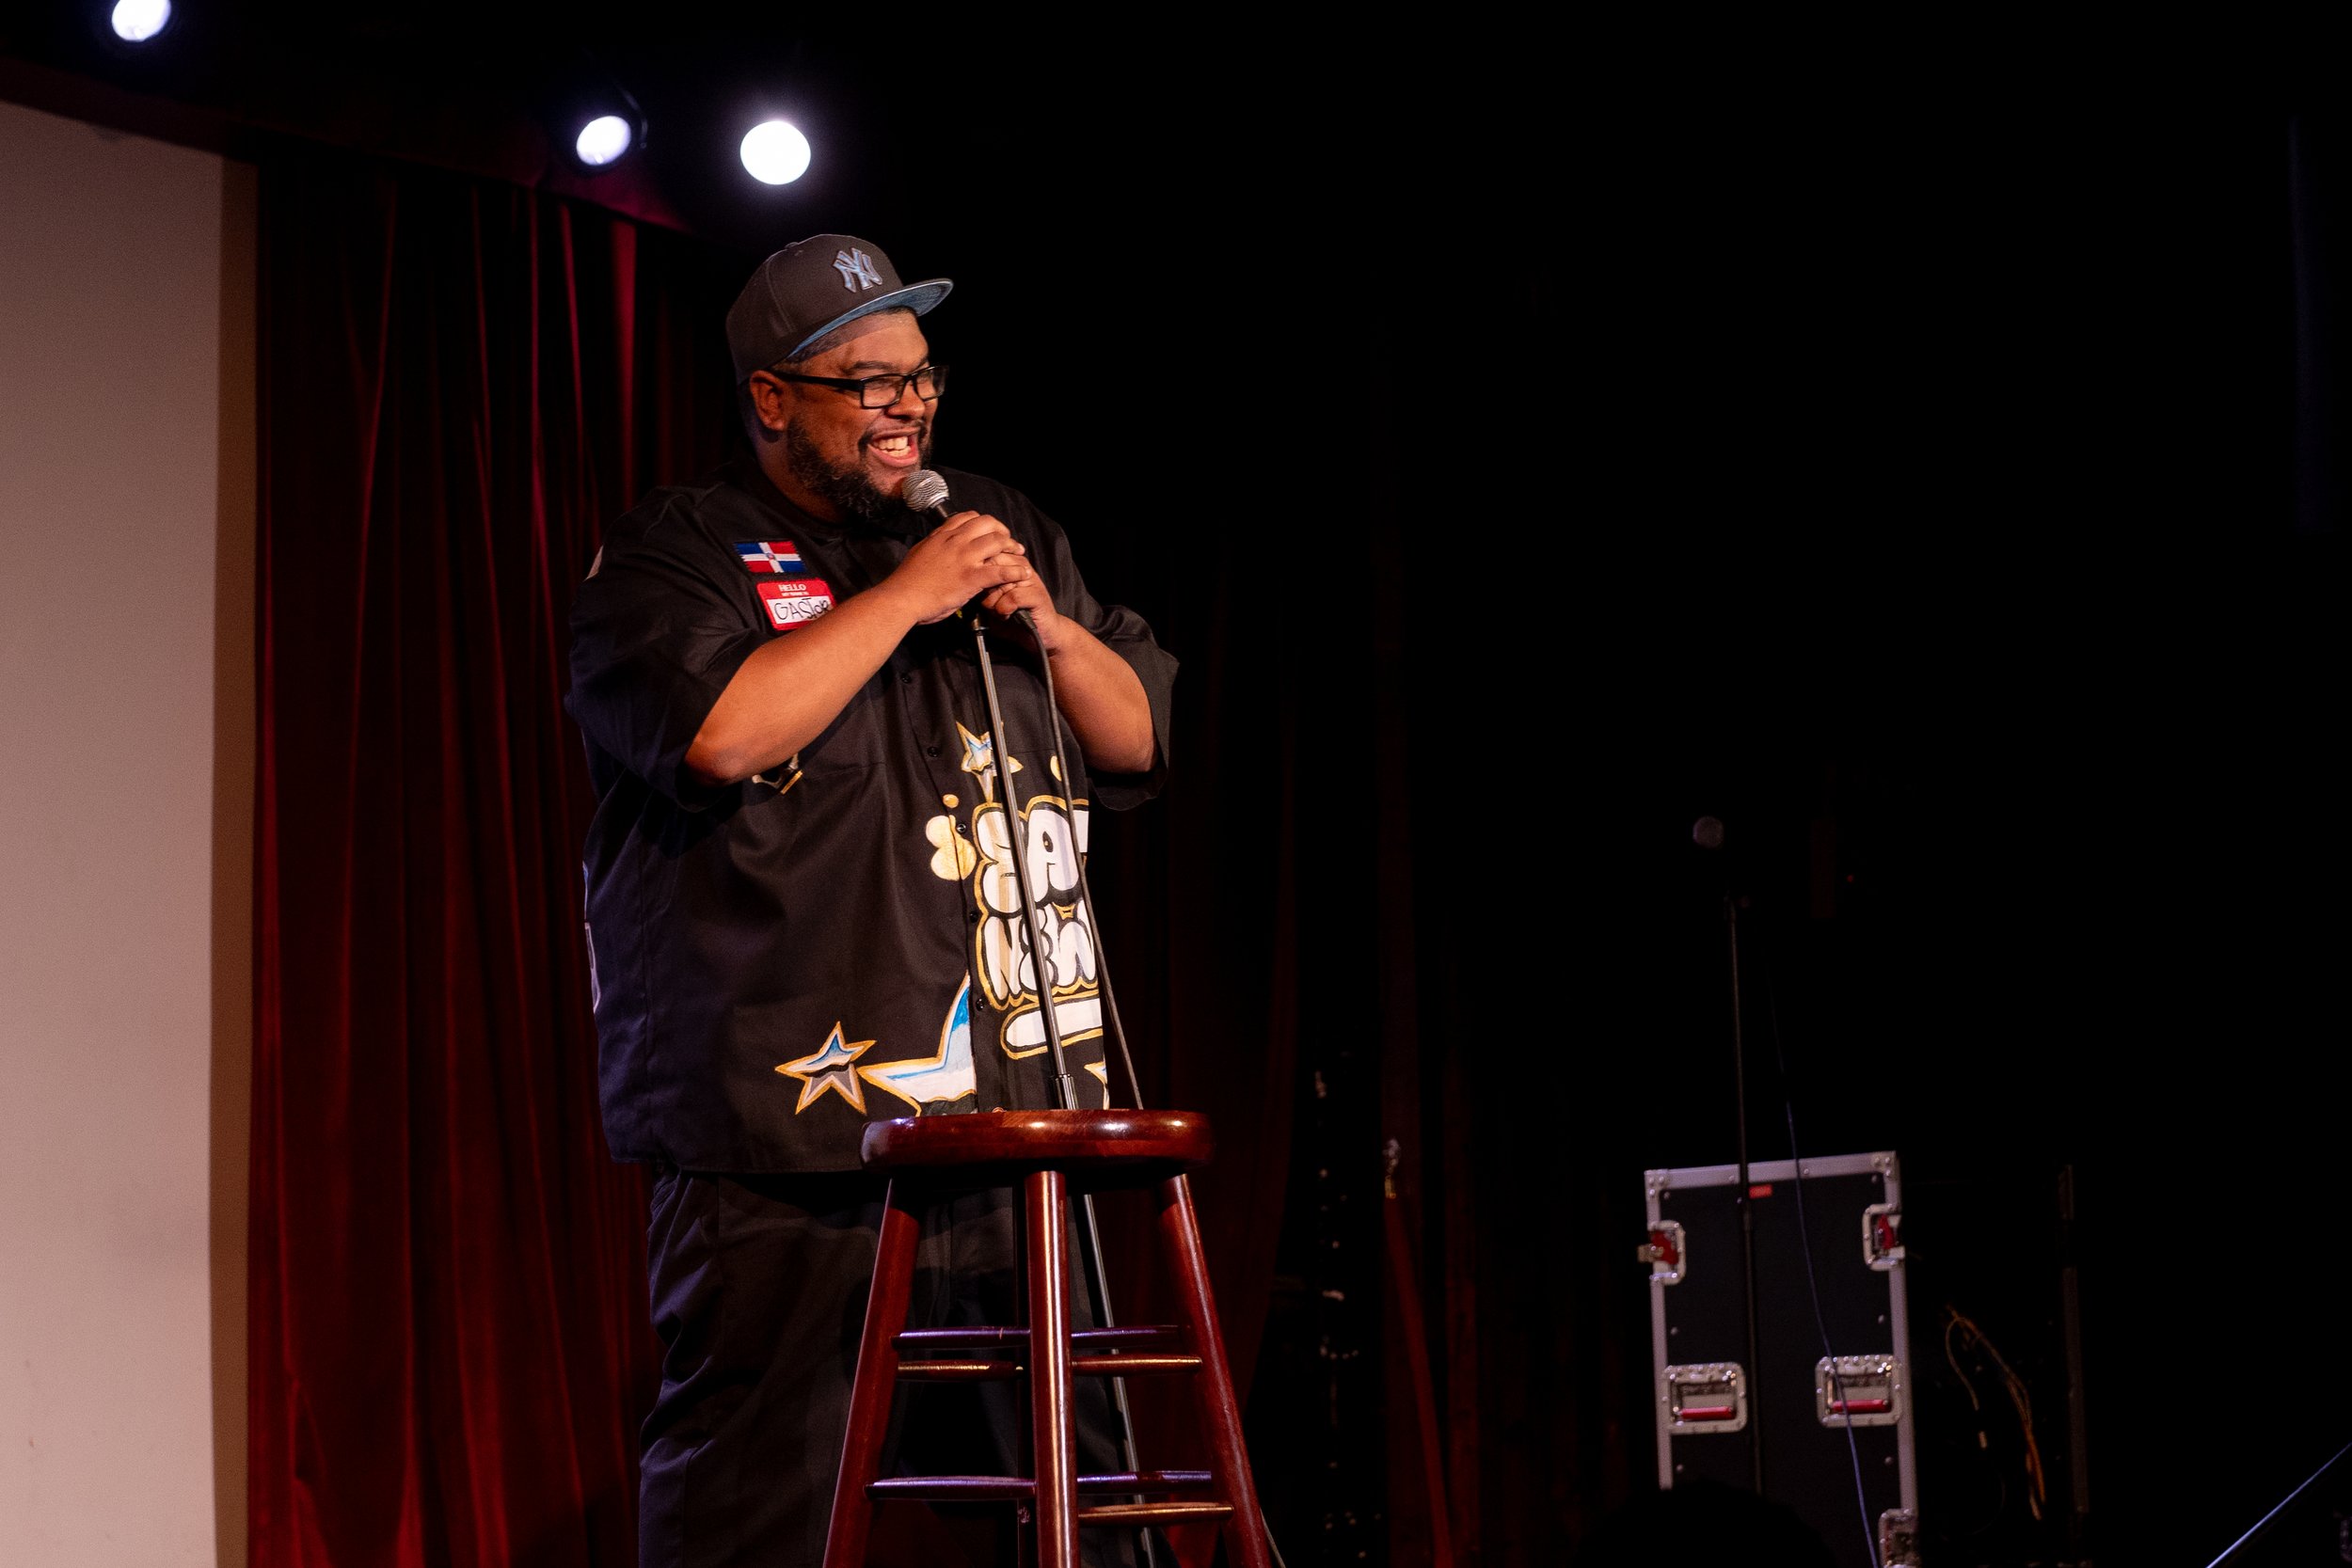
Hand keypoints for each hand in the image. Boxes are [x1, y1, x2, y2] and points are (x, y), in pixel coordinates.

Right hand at [883, 510, 1030, 624]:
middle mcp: (955, 541)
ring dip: (1012, 546)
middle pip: (987, 523)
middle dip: (1002, 530)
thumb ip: (933, 546)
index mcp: (942, 536)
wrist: (902, 598)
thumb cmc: (906, 581)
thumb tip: (937, 543)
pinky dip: (1015, 571)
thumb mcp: (919, 553)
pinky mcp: (971, 577)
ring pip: (997, 541)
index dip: (984, 522)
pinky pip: (1000, 570)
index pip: (968, 517)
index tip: (990, 530)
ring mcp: (964, 558)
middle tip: (1008, 540)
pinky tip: (1022, 574)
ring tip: (1019, 554)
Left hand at [977, 566, 1069, 653]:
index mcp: (1009, 563)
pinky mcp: (1036, 594)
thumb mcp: (993, 598)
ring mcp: (1030, 579)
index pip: (986, 557)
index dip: (978, 577)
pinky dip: (1004, 611)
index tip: (980, 592)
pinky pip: (1011, 598)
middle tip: (992, 605)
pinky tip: (1008, 615)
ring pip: (999, 585)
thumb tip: (966, 581)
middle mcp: (1020, 567)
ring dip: (994, 604)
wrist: (1040, 634)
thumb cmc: (1014, 617)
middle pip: (989, 570)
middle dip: (985, 593)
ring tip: (1002, 611)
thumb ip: (982, 586)